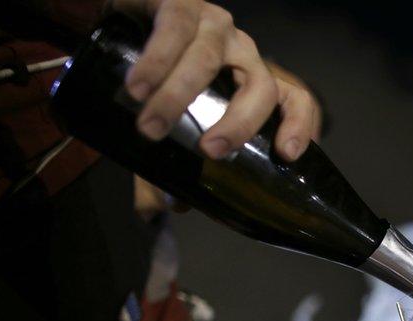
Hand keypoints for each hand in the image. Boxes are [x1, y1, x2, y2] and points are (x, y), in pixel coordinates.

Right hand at [110, 0, 320, 160]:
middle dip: (240, 122)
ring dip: (179, 95)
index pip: (295, 100)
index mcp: (252, 81)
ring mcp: (214, 26)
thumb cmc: (154, 80)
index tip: (287, 155)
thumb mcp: (167, 128)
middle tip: (209, 151)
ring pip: (210, 59)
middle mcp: (242, 53)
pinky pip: (175, 30)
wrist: (113, 21)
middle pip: (261, 86)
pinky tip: (137, 88)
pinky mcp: (178, 3)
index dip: (299, 125)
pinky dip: (156, 61)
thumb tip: (166, 208)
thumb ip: (167, 170)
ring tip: (149, 127)